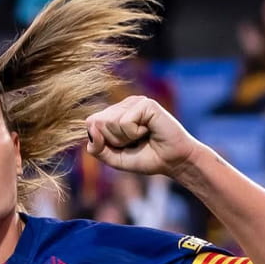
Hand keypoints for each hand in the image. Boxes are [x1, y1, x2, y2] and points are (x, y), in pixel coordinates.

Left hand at [85, 95, 199, 176]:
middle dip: (114, 141)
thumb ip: (97, 148)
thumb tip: (90, 127)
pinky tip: (148, 131)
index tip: (122, 147)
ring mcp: (134, 102)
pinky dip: (134, 134)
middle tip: (134, 143)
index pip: (90, 124)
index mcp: (115, 114)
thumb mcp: (115, 158)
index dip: (102, 142)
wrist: (173, 161)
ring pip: (110, 122)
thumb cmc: (147, 158)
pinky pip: (125, 122)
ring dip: (125, 138)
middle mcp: (123, 105)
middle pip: (98, 123)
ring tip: (142, 137)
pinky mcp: (145, 103)